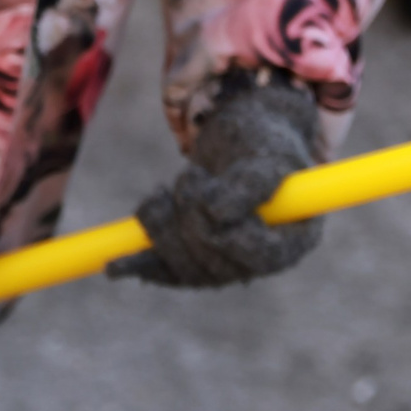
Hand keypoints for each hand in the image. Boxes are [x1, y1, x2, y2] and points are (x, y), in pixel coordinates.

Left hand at [107, 78, 324, 288]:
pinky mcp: (197, 259)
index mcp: (297, 237)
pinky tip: (114, 266)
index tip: (204, 193)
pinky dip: (141, 265)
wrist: (243, 138)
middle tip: (188, 176)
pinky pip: (169, 272)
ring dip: (163, 230)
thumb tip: (218, 215)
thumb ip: (250, 182)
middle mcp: (265, 260)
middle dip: (189, 219)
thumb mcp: (264, 152)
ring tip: (160, 194)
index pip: (260, 254)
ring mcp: (230, 264)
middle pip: (217, 265)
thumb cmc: (262, 141)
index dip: (225, 231)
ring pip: (187, 268)